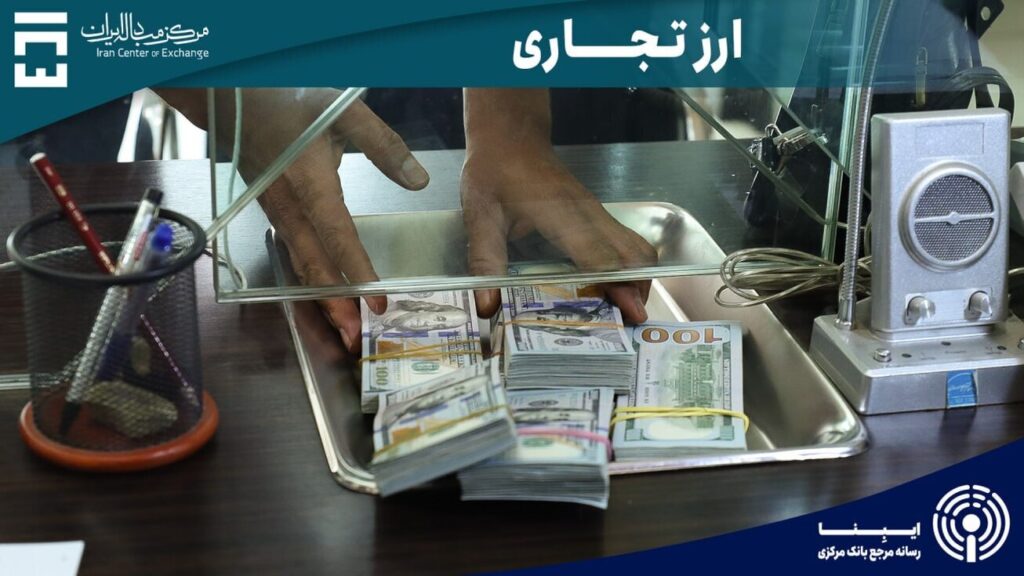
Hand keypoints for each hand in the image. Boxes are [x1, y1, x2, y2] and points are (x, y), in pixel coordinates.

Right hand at [160, 88, 428, 352]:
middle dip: (334, 304)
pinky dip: (309, 280)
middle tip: (355, 336)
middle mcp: (289, 205)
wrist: (237, 97)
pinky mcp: (274, 213)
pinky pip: (293, 253)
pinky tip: (325, 298)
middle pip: (313, 263)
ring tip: (342, 329)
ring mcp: (277, 212)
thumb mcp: (344, 112)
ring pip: (300, 264)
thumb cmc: (292, 101)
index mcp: (310, 182)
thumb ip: (384, 145)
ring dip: (320, 299)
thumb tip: (418, 180)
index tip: (377, 301)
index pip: (337, 235)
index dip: (356, 271)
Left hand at [460, 139, 656, 323]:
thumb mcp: (479, 216)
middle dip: (638, 292)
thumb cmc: (494, 172)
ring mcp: (598, 214)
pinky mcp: (598, 216)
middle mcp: (589, 215)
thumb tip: (488, 306)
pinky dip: (630, 271)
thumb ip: (485, 260)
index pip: (600, 256)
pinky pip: (627, 245)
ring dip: (639, 282)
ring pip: (637, 250)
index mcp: (562, 214)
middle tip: (627, 327)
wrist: (511, 136)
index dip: (618, 286)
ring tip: (623, 316)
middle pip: (634, 256)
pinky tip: (613, 293)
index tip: (629, 314)